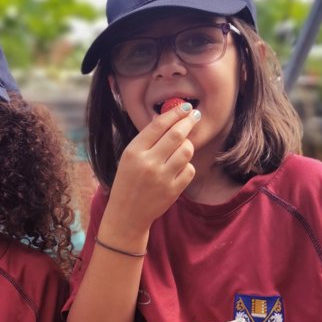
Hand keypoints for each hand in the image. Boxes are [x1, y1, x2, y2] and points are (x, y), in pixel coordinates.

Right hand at [106, 105, 198, 234]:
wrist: (127, 214)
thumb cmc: (128, 181)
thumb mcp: (129, 157)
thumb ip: (146, 139)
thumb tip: (170, 118)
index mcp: (134, 152)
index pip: (158, 125)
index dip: (175, 113)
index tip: (185, 107)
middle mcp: (148, 163)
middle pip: (177, 135)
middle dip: (188, 122)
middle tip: (194, 116)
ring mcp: (162, 178)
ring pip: (186, 151)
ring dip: (188, 145)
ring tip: (183, 145)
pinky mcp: (173, 191)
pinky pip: (189, 169)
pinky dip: (187, 165)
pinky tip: (179, 166)